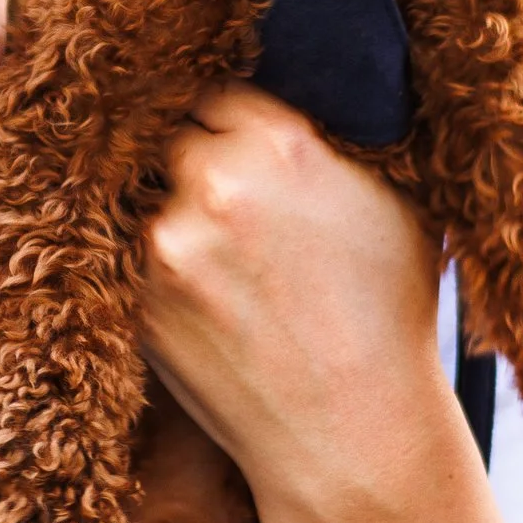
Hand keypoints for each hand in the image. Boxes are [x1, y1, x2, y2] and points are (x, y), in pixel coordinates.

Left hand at [140, 83, 453, 516]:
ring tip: (211, 254)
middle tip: (221, 201)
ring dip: (167, 213)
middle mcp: (214, 183)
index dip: (228, 122)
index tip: (234, 145)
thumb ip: (335, 138)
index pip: (218, 91)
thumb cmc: (386, 317)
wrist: (351, 431)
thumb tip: (304, 94)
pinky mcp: (134, 300)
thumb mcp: (394, 200)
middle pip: (174, 138)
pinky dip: (149, 263)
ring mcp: (164, 244)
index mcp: (281, 143)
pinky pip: (127, 254)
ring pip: (145, 196)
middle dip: (194, 162)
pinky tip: (196, 289)